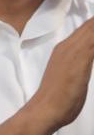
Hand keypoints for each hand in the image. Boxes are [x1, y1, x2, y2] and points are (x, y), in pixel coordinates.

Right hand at [25, 17, 93, 132]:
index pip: (87, 28)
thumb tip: (82, 63)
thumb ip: (79, 65)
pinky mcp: (82, 59)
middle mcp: (68, 46)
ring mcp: (74, 51)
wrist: (45, 109)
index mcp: (65, 49)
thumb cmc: (56, 99)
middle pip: (91, 24)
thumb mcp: (70, 76)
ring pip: (93, 29)